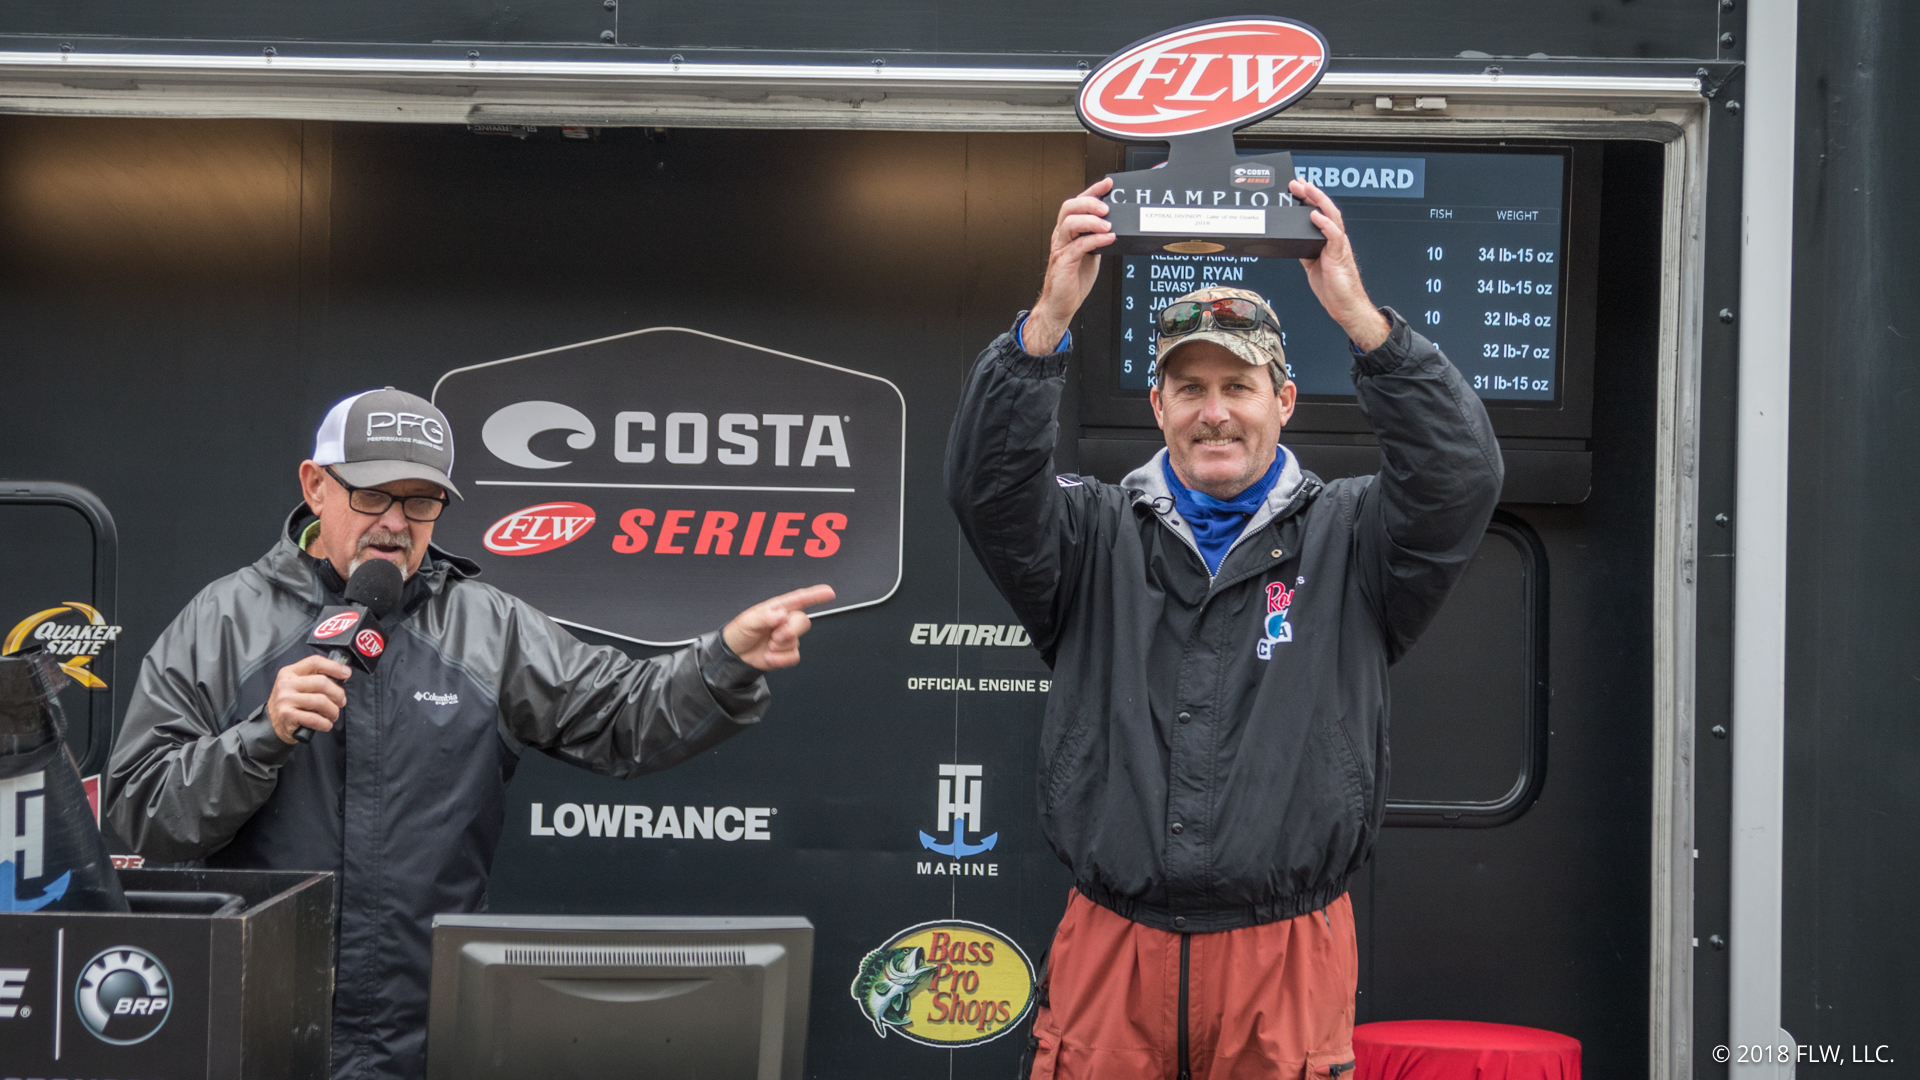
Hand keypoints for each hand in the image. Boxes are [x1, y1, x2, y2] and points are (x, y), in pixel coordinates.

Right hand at [267, 654, 350, 743]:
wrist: (272, 724)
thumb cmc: (290, 703)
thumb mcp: (297, 685)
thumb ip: (315, 678)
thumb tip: (342, 676)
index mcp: (290, 672)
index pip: (314, 662)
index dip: (334, 666)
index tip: (346, 673)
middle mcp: (286, 683)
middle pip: (322, 682)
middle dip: (338, 694)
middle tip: (341, 702)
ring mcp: (285, 699)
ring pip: (321, 701)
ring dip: (333, 711)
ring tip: (333, 715)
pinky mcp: (287, 715)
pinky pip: (315, 718)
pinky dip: (325, 723)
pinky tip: (325, 724)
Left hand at [721, 584, 835, 671]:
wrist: (735, 656)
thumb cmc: (739, 633)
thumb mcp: (747, 621)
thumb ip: (764, 616)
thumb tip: (781, 614)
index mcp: (777, 608)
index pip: (799, 599)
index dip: (815, 595)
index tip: (829, 593)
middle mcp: (785, 621)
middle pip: (802, 621)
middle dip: (790, 630)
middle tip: (775, 636)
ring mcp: (787, 638)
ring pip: (796, 641)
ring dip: (780, 647)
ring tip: (767, 646)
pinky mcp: (787, 653)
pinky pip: (794, 656)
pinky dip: (781, 659)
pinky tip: (769, 656)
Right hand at [1023, 178, 1117, 353]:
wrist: (1061, 305)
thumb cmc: (1073, 282)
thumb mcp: (1091, 255)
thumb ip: (1097, 239)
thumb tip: (1114, 228)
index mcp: (1068, 233)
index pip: (1077, 204)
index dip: (1092, 191)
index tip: (1108, 184)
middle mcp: (1062, 237)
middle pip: (1069, 207)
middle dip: (1089, 202)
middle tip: (1106, 207)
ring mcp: (1061, 249)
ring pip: (1070, 223)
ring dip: (1091, 220)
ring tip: (1107, 225)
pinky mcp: (1063, 263)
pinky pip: (1078, 246)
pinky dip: (1095, 239)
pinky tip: (1107, 239)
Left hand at [1289, 178, 1390, 351]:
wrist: (1345, 306)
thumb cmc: (1333, 288)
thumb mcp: (1312, 266)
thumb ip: (1306, 252)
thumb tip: (1293, 243)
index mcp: (1329, 241)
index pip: (1320, 213)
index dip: (1310, 198)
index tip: (1297, 187)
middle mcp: (1336, 239)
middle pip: (1326, 209)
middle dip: (1311, 194)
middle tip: (1297, 183)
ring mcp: (1338, 246)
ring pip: (1332, 216)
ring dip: (1318, 201)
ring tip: (1306, 190)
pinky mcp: (1339, 256)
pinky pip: (1334, 236)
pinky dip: (1325, 224)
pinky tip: (1315, 216)